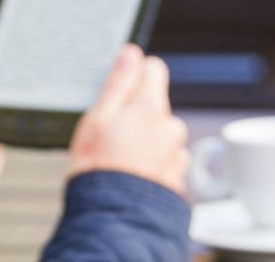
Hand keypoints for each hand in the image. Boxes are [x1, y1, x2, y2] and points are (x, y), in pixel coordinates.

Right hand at [67, 44, 188, 194]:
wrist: (112, 220)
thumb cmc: (97, 169)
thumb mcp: (97, 117)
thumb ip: (118, 83)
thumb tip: (131, 54)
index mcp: (151, 106)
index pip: (154, 68)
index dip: (134, 75)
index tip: (118, 91)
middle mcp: (171, 127)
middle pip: (155, 103)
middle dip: (136, 113)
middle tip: (110, 133)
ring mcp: (177, 154)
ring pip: (160, 133)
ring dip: (145, 140)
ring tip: (119, 158)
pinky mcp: (177, 178)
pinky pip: (165, 159)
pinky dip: (151, 162)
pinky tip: (131, 173)